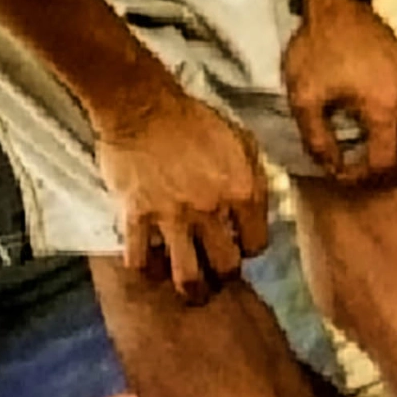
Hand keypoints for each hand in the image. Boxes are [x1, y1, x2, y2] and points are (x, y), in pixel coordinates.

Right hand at [96, 84, 269, 302]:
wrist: (143, 106)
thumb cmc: (196, 120)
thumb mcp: (243, 142)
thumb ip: (255, 178)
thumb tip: (260, 210)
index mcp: (242, 191)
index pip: (257, 244)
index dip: (250, 249)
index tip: (239, 245)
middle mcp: (211, 210)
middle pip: (225, 267)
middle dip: (223, 275)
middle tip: (216, 274)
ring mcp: (172, 216)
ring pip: (186, 275)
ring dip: (190, 288)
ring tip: (189, 291)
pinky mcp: (136, 215)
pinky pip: (139, 260)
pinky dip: (145, 269)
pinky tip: (149, 265)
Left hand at [283, 0, 396, 180]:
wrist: (338, 8)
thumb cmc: (318, 50)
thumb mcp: (303, 97)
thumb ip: (317, 138)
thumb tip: (332, 166)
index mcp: (382, 107)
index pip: (384, 160)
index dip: (362, 175)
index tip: (342, 171)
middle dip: (388, 168)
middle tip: (364, 166)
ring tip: (386, 151)